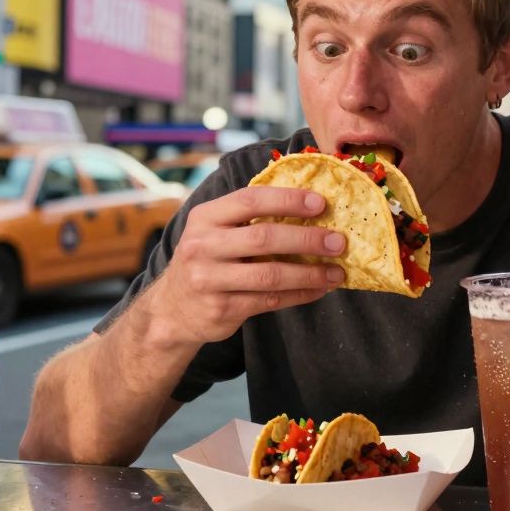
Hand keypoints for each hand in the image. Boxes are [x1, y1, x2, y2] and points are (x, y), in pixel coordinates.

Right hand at [141, 186, 345, 346]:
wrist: (171, 310)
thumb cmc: (206, 261)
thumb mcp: (213, 231)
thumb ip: (248, 218)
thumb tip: (310, 208)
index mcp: (205, 218)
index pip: (250, 201)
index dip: (287, 200)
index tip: (320, 203)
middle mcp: (202, 246)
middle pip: (264, 238)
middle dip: (307, 239)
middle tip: (339, 241)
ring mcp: (209, 280)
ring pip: (270, 274)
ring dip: (310, 273)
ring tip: (337, 272)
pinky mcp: (221, 309)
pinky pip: (269, 300)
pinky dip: (299, 294)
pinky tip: (319, 289)